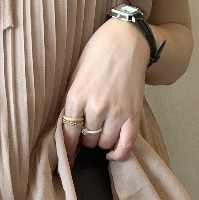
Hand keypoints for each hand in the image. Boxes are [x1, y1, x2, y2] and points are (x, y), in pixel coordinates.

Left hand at [62, 18, 150, 162]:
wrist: (125, 40)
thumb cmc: (95, 55)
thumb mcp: (74, 77)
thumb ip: (71, 102)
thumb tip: (66, 128)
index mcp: (76, 96)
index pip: (67, 133)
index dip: (66, 149)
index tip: (65, 158)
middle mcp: (95, 107)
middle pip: (87, 140)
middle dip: (85, 139)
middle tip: (87, 130)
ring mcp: (116, 111)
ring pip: (104, 143)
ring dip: (101, 142)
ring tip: (101, 131)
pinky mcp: (134, 113)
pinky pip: (126, 144)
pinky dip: (119, 153)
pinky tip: (112, 153)